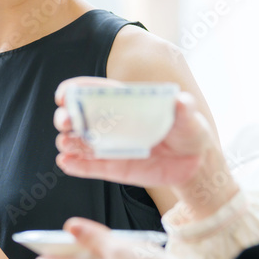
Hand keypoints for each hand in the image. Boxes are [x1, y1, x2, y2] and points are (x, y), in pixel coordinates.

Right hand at [53, 77, 214, 187]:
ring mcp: (110, 145)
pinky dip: (75, 165)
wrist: (194, 162)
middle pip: (79, 116)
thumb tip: (181, 101)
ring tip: (65, 144)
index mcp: (124, 102)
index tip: (64, 95)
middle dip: (66, 117)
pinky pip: (89, 166)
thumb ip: (183, 108)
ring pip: (80, 141)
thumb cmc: (188, 129)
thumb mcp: (188, 116)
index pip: (93, 92)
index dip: (75, 91)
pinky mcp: (113, 167)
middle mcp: (111, 122)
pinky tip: (65, 162)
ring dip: (68, 141)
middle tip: (65, 122)